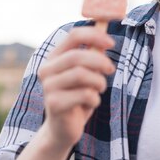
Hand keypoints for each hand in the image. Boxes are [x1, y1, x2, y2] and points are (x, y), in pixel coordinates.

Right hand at [37, 26, 114, 150]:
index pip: (73, 35)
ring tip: (99, 89)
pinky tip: (91, 103)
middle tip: (111, 70)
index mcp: (54, 57)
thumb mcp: (88, 72)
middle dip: (100, 62)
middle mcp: (47, 69)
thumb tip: (106, 32)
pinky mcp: (54, 104)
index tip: (112, 43)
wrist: (63, 128)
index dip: (95, 35)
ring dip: (99, 82)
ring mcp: (48, 87)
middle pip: (78, 56)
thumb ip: (94, 53)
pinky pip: (85, 95)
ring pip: (82, 75)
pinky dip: (95, 98)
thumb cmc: (78, 96)